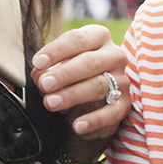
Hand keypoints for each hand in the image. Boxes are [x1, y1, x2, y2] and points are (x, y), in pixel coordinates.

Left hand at [32, 24, 129, 140]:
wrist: (89, 103)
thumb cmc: (71, 77)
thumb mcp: (56, 69)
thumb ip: (47, 70)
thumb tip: (39, 74)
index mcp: (98, 37)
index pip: (78, 39)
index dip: (56, 51)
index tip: (38, 63)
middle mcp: (114, 55)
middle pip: (90, 62)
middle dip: (65, 74)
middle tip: (45, 84)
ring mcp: (122, 80)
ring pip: (99, 86)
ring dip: (73, 95)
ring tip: (51, 103)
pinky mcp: (124, 104)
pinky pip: (111, 112)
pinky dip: (94, 120)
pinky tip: (77, 125)